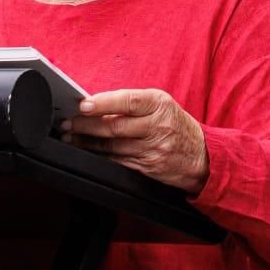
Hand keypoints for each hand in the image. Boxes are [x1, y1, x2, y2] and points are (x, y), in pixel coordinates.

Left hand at [60, 88, 208, 194]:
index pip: (127, 101)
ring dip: (87, 142)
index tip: (83, 105)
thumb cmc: (177, 125)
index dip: (103, 103)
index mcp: (160, 104)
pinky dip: (99, 156)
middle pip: (114, 127)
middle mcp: (157, 126)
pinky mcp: (147, 167)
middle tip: (67, 123)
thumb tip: (97, 104)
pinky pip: (117, 161)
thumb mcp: (163, 106)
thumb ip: (134, 104)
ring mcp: (152, 149)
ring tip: (70, 136)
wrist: (202, 157)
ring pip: (111, 146)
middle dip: (86, 126)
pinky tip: (87, 150)